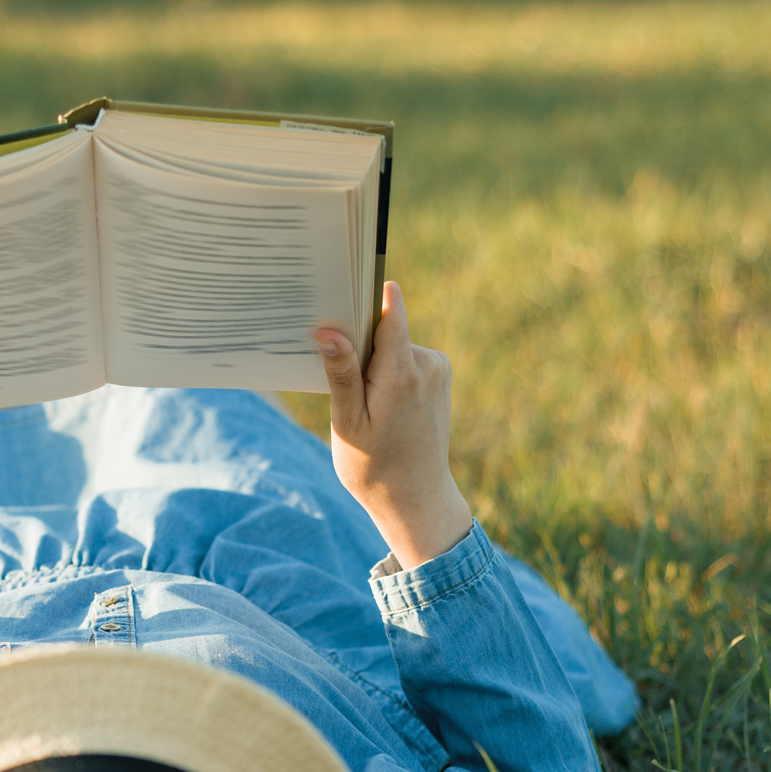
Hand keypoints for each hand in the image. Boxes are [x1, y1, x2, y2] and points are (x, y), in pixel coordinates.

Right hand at [318, 282, 473, 570]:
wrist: (415, 499)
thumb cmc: (373, 468)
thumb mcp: (348, 424)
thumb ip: (341, 375)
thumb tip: (330, 332)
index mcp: (401, 374)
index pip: (390, 312)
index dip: (367, 292)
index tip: (345, 272)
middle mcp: (427, 364)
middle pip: (382, 331)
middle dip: (357, 346)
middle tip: (340, 384)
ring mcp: (438, 369)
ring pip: (392, 345)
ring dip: (371, 364)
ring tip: (363, 406)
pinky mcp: (440, 375)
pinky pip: (404, 358)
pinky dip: (387, 372)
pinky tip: (379, 406)